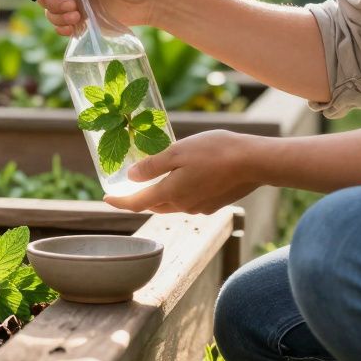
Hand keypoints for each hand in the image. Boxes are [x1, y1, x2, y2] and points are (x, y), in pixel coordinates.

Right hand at [21, 0, 164, 34]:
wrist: (152, 0)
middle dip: (51, 1)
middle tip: (70, 6)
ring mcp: (75, 1)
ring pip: (49, 10)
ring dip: (57, 16)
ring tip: (79, 17)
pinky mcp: (82, 19)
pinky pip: (60, 25)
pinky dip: (61, 28)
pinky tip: (74, 28)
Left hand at [104, 130, 266, 214]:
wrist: (255, 162)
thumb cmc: (215, 152)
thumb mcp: (177, 152)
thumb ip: (152, 166)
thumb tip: (131, 177)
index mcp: (170, 194)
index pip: (137, 203)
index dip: (119, 202)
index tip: (106, 198)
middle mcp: (183, 206)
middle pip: (154, 205)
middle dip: (140, 198)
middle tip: (129, 186)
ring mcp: (200, 207)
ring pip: (172, 203)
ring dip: (161, 194)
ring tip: (157, 178)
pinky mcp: (214, 204)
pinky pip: (190, 200)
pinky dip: (180, 191)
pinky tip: (185, 176)